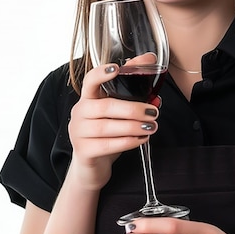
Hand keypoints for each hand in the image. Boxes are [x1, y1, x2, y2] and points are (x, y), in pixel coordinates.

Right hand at [67, 64, 158, 190]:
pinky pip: (107, 145)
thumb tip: (156, 96)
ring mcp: (78, 132)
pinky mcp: (83, 151)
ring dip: (133, 126)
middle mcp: (79, 113)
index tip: (117, 68)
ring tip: (151, 127)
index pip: (90, 80)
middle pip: (105, 106)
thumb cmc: (106, 136)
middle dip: (133, 109)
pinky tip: (141, 139)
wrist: (92, 165)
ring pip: (106, 127)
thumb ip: (134, 102)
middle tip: (153, 112)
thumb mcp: (117, 116)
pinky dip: (128, 142)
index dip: (101, 73)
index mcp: (88, 99)